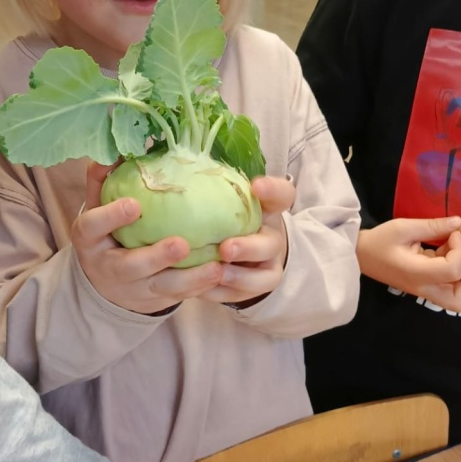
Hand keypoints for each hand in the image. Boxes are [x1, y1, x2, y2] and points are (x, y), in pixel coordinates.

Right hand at [71, 162, 224, 314]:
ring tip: (216, 266)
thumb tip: (118, 149)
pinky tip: (223, 274)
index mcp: (90, 240)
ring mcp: (134, 287)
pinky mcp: (156, 299)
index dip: (111, 216)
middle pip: (132, 265)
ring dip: (190, 279)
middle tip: (181, 243)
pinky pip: (181, 295)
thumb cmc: (106, 233)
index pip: (93, 227)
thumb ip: (103, 180)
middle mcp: (110, 267)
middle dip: (157, 257)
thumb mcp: (97, 207)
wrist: (106, 284)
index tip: (134, 204)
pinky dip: (202, 287)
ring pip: (163, 287)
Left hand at [202, 176, 293, 306]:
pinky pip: (242, 295)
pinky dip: (222, 293)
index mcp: (268, 210)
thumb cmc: (227, 220)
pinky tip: (201, 290)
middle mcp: (273, 238)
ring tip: (215, 273)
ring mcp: (268, 266)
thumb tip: (177, 166)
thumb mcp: (225, 200)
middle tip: (225, 248)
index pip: (282, 194)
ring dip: (239, 277)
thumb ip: (214, 188)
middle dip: (249, 247)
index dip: (273, 190)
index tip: (256, 185)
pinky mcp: (256, 288)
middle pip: (270, 244)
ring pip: (264, 278)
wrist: (242, 253)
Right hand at [358, 216, 460, 311]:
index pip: (452, 271)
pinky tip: (450, 248)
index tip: (454, 232)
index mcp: (416, 274)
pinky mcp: (428, 286)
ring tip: (457, 248)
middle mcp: (424, 288)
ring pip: (459, 296)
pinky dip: (457, 268)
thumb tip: (459, 222)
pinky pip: (451, 286)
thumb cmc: (379, 241)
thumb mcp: (403, 227)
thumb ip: (432, 226)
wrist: (360, 255)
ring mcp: (426, 291)